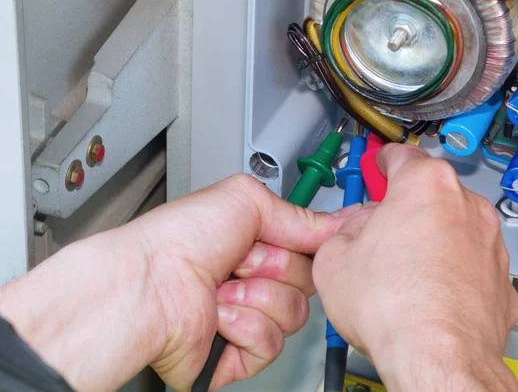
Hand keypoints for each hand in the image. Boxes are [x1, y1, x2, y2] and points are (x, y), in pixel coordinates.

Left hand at [0, 175, 345, 391]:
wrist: (146, 287)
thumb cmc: (178, 240)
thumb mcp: (245, 200)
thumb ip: (297, 213)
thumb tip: (337, 222)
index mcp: (254, 243)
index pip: (308, 249)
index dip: (311, 247)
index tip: (311, 241)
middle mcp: (252, 278)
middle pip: (306, 282)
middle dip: (276, 267)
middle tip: (241, 260)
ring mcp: (246, 316)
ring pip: (294, 315)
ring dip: (258, 297)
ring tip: (223, 289)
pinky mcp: (238, 353)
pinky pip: (272, 344)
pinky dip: (246, 326)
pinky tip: (219, 316)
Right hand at [313, 144, 517, 391]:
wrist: (438, 357)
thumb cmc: (396, 309)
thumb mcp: (335, 257)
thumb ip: (342, 229)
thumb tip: (351, 232)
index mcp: (426, 186)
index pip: (402, 155)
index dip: (383, 160)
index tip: (380, 165)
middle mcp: (465, 206)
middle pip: (428, 193)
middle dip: (403, 207)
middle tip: (379, 231)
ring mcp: (488, 242)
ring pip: (452, 226)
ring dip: (429, 239)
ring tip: (401, 271)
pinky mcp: (501, 277)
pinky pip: (470, 261)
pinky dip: (451, 269)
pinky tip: (427, 291)